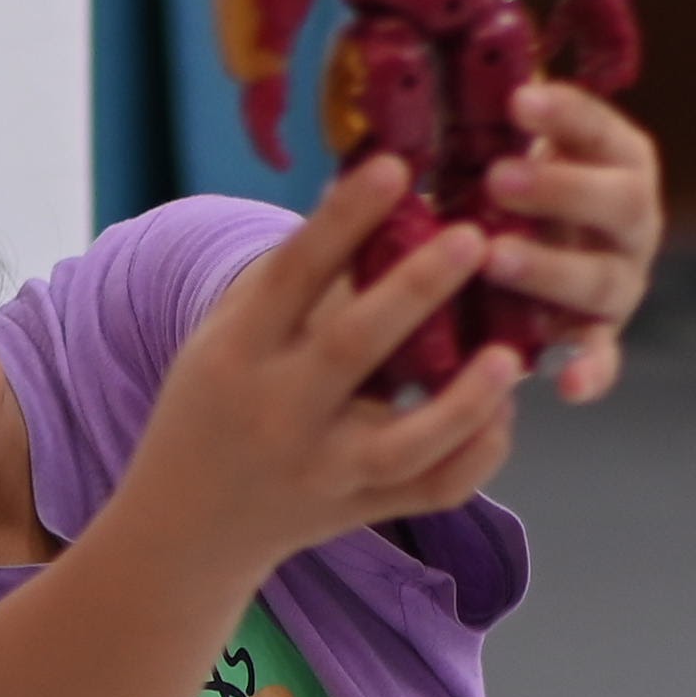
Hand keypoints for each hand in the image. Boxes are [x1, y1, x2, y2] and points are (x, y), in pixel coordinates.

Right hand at [112, 162, 535, 578]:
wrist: (185, 527)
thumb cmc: (215, 403)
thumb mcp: (223, 336)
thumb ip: (284, 279)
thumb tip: (359, 193)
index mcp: (238, 353)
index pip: (292, 274)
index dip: (344, 218)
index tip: (395, 169)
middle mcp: (277, 413)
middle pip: (350, 348)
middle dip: (415, 291)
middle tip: (472, 238)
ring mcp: (321, 472)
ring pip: (401, 443)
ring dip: (462, 400)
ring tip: (510, 355)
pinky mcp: (357, 512)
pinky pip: (429, 491)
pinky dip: (475, 457)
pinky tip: (504, 414)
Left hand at [475, 82, 668, 402]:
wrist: (512, 261)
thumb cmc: (500, 191)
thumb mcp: (494, 151)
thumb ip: (475, 127)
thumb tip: (399, 93)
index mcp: (614, 161)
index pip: (601, 130)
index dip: (566, 115)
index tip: (517, 101)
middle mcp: (629, 221)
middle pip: (617, 203)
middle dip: (560, 190)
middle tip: (496, 179)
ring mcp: (618, 282)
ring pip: (603, 280)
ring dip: (552, 269)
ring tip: (495, 259)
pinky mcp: (599, 338)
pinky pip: (603, 358)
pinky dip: (590, 372)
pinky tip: (568, 387)